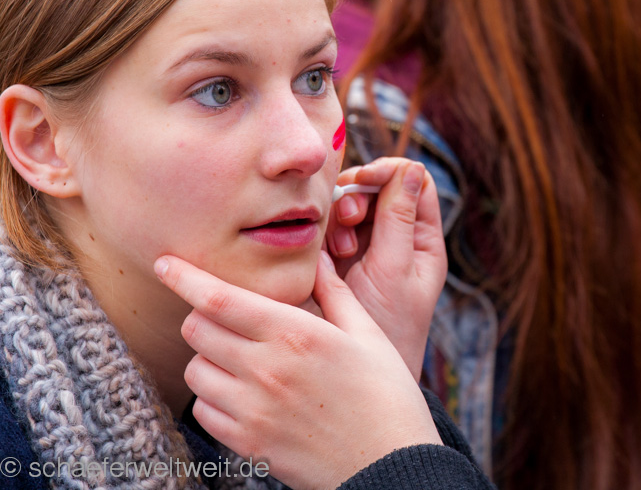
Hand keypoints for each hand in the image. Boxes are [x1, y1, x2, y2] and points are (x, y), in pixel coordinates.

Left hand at [155, 252, 442, 489]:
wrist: (391, 465)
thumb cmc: (387, 395)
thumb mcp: (369, 334)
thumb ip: (335, 293)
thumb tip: (318, 258)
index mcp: (295, 334)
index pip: (220, 298)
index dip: (185, 277)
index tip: (165, 263)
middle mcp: (266, 369)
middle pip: (197, 329)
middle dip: (204, 316)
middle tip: (230, 319)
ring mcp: (252, 410)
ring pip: (194, 370)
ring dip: (208, 357)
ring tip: (241, 359)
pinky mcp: (248, 443)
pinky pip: (204, 409)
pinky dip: (214, 396)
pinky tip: (245, 393)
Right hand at [327, 158, 446, 379]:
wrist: (350, 371)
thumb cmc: (386, 328)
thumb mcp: (394, 270)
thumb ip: (399, 218)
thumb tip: (413, 168)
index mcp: (421, 241)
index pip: (413, 183)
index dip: (390, 172)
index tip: (366, 180)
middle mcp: (394, 240)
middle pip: (378, 189)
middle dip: (359, 195)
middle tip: (348, 218)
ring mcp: (363, 249)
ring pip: (349, 205)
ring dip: (340, 216)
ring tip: (339, 248)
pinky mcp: (333, 259)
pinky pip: (327, 227)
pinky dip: (323, 231)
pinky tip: (323, 255)